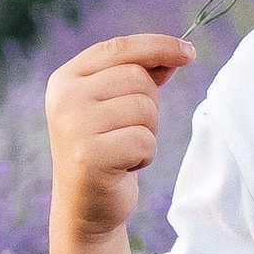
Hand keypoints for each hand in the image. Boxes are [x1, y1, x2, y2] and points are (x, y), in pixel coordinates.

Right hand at [44, 31, 194, 240]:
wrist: (85, 207)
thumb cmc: (106, 150)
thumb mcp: (117, 107)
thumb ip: (140, 76)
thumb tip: (177, 52)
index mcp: (66, 79)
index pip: (119, 48)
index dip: (158, 46)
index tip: (189, 52)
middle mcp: (64, 98)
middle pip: (137, 78)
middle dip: (149, 106)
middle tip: (130, 131)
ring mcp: (74, 126)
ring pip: (144, 109)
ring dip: (147, 133)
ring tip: (124, 149)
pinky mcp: (89, 156)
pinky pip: (144, 141)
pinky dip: (145, 156)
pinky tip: (124, 167)